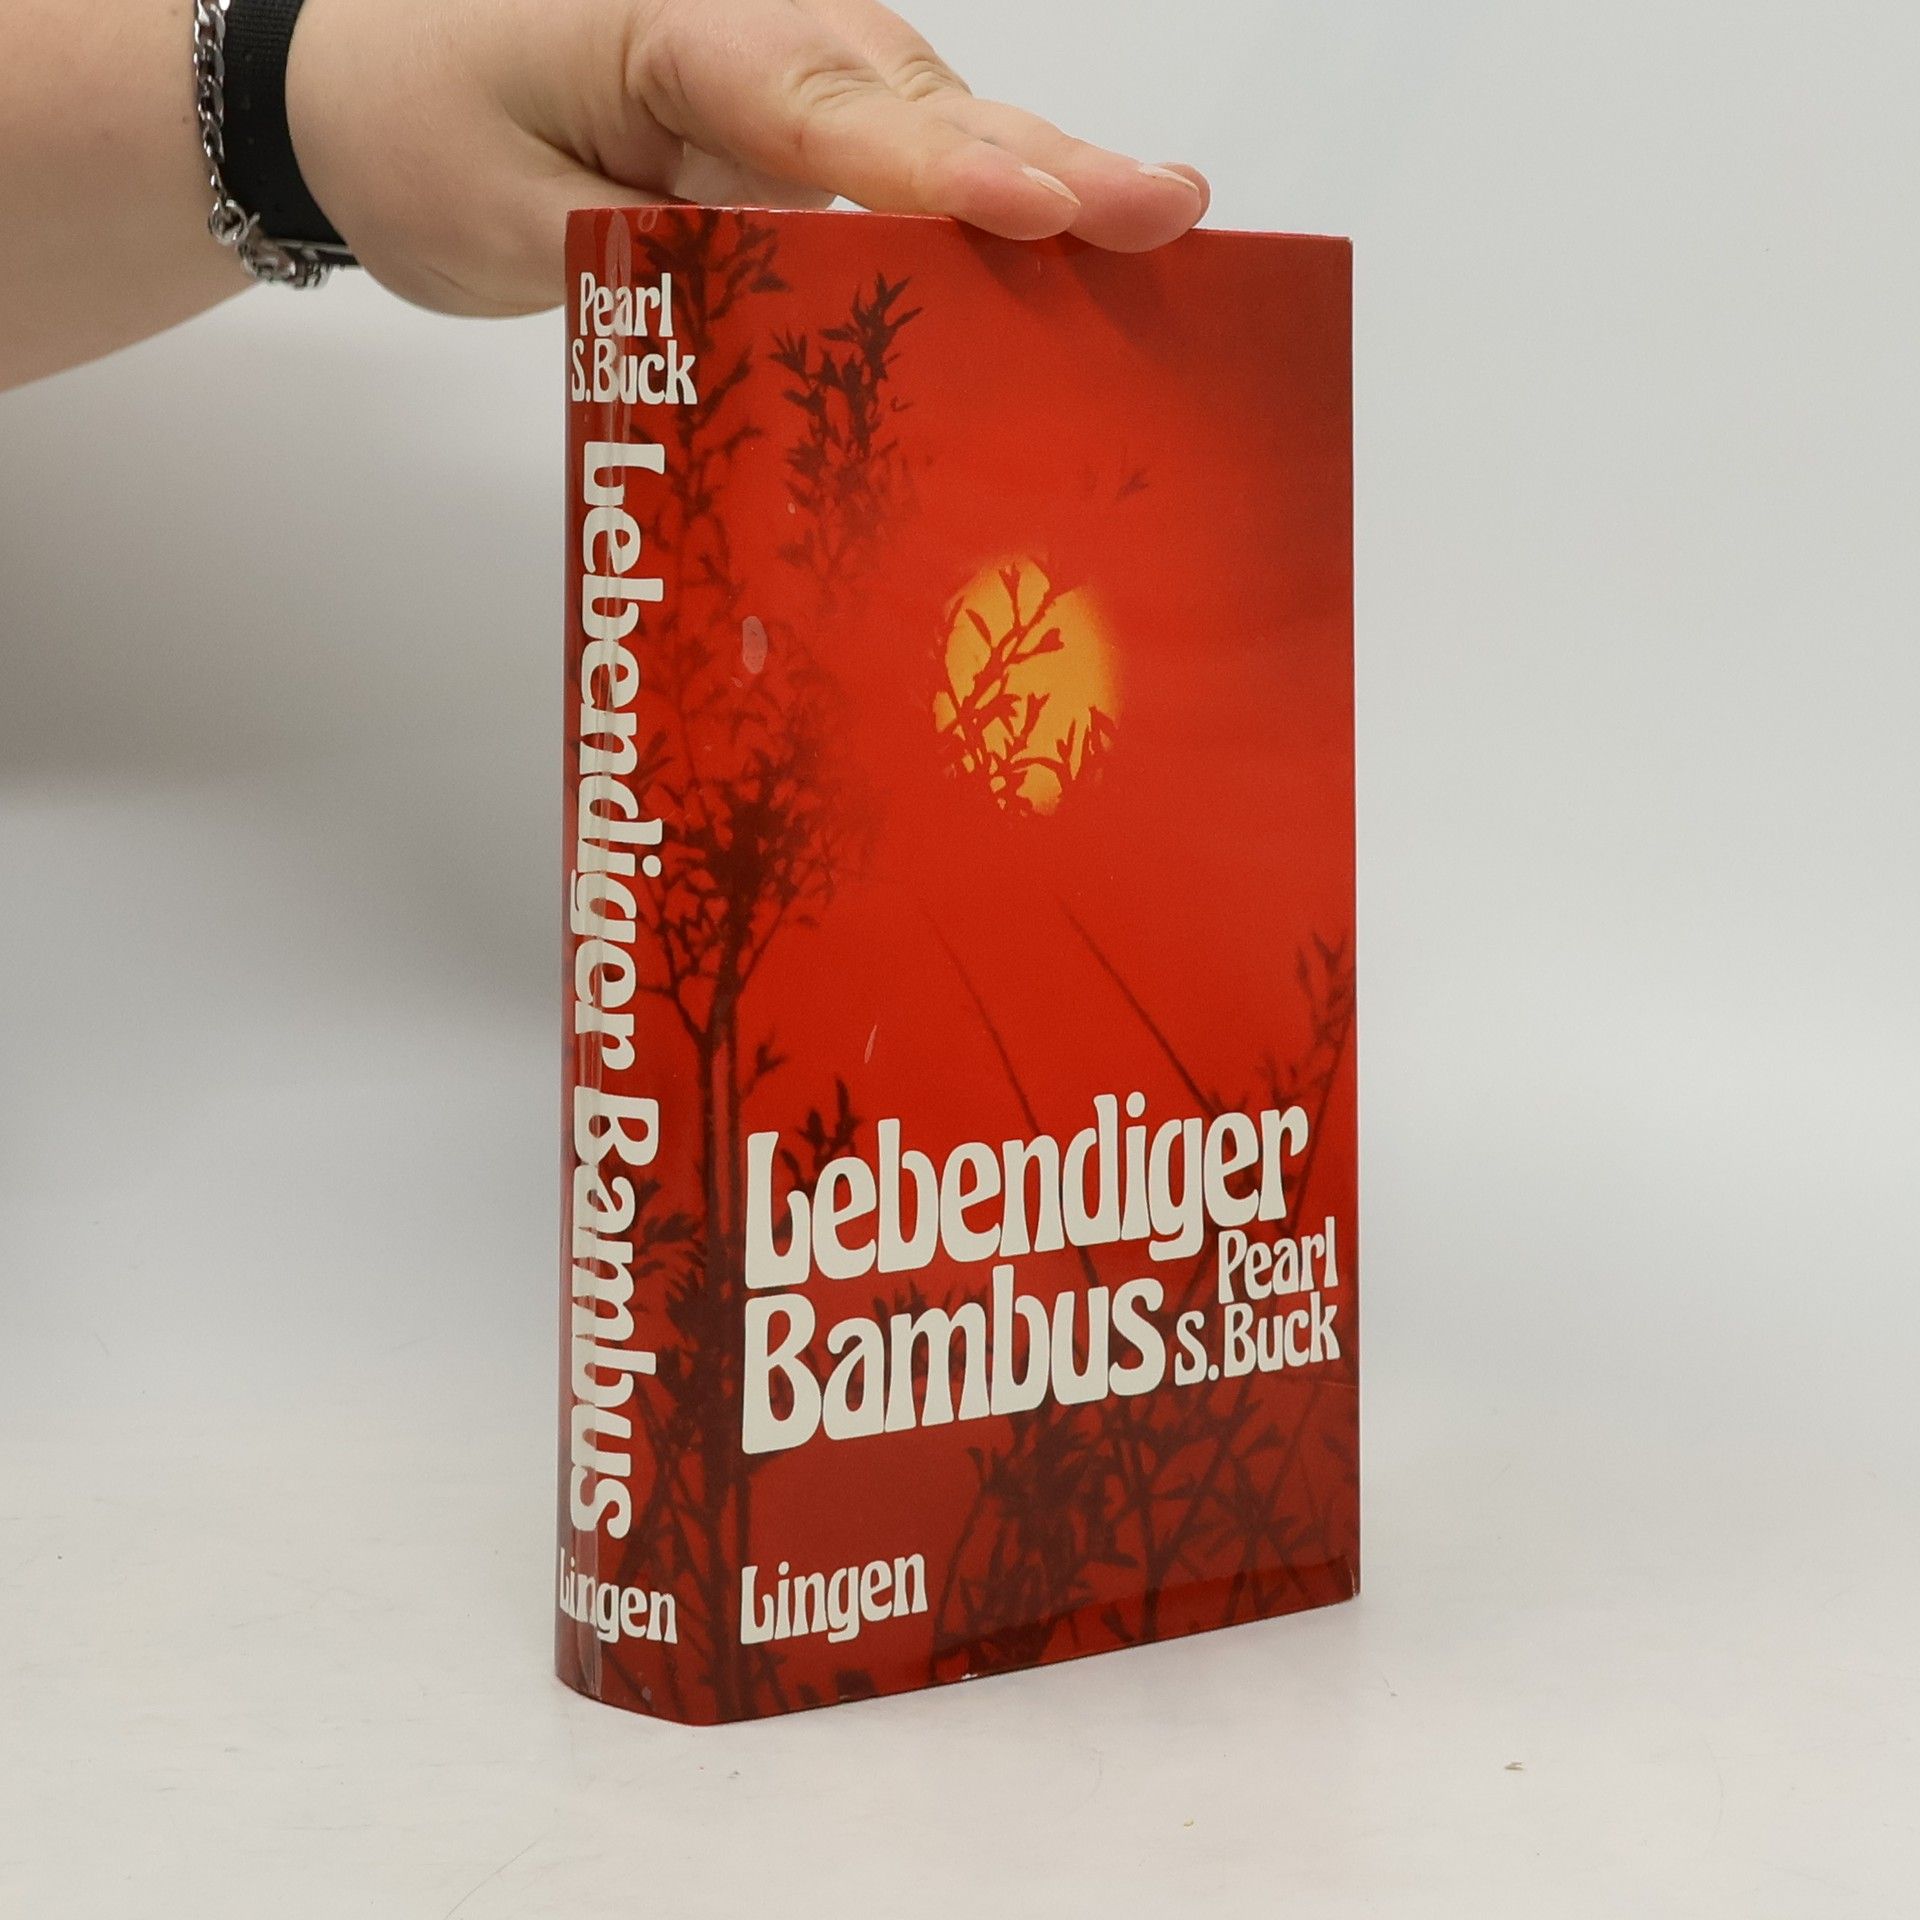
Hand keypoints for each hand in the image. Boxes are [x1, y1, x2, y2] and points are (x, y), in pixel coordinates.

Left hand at [286, 0, 1211, 314]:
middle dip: (1046, 165)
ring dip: (1042, 189)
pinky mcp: (789, 124)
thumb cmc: (414, 131)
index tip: (1045, 205)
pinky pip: (901, 163)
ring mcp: (781, 72)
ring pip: (930, 128)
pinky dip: (982, 211)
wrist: (355, 85)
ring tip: (1161, 232)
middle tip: (1171, 209)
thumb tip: (798, 308)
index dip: (941, 164)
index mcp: (672, 25)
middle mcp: (752, 29)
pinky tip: (1074, 252)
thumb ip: (656, 264)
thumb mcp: (509, 222)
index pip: (826, 106)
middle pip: (918, 101)